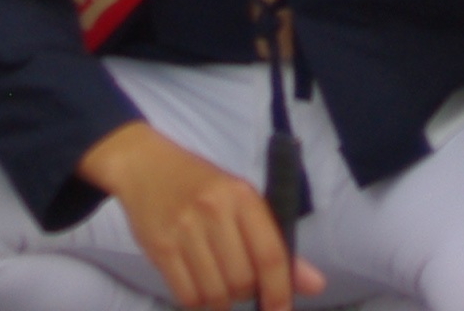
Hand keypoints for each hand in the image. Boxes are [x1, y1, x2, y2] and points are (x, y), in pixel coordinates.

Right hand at [88, 113, 308, 308]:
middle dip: (246, 294)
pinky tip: (199, 289)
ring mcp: (184, 231)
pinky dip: (197, 302)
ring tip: (220, 288)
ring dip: (221, 301)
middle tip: (241, 286)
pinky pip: (185, 295)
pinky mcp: (159, 249)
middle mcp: (215, 212)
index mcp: (244, 197)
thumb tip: (315, 286)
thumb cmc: (204, 187)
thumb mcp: (243, 202)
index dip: (280, 291)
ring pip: (214, 292)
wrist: (148, 168)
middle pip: (242, 279)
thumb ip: (276, 245)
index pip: (270, 254)